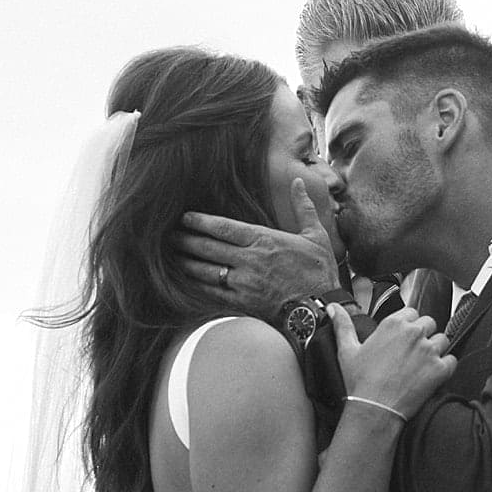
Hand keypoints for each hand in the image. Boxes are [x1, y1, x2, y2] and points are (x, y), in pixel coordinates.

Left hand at [178, 179, 343, 315]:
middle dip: (187, 240)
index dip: (201, 221)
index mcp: (264, 240)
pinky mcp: (243, 303)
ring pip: (207, 271)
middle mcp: (249, 260)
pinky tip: (188, 281)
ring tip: (173, 256)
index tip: (185, 217)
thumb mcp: (316, 235)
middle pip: (209, 248)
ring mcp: (244, 283)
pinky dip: (198, 286)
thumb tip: (297, 182)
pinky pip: (214, 293)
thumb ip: (303, 207)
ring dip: (188, 262)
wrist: (321, 310)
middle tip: (170, 235)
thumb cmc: (319, 272)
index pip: (224, 227)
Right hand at [332, 304, 454, 419]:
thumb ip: (343, 325)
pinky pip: (452, 360)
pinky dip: (446, 367)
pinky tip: (432, 374)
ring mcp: (429, 350)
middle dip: (423, 335)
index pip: (412, 313)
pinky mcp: (440, 369)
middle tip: (412, 353)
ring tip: (422, 365)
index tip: (403, 339)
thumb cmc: (360, 382)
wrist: (374, 409)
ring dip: (436, 349)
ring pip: (443, 340)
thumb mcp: (347, 350)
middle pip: (430, 323)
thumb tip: (334, 308)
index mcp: (394, 324)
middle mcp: (414, 333)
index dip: (409, 326)